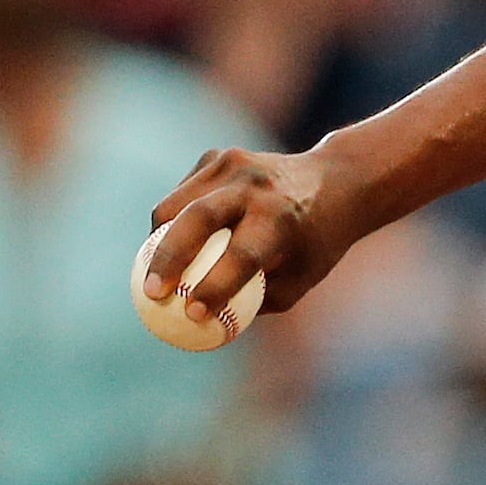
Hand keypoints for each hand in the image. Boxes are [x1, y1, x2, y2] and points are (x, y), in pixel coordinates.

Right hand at [144, 143, 366, 324]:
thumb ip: (254, 303)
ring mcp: (233, 164)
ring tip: (159, 273)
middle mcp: (256, 185)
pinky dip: (172, 221)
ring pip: (175, 205)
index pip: (242, 255)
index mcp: (282, 217)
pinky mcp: (216, 156)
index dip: (215, 286)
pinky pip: (180, 196)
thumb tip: (202, 327)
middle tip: (150, 294)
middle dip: (168, 258)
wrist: (335, 182)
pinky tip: (179, 241)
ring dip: (158, 241)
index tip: (192, 314)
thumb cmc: (314, 244)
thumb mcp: (300, 279)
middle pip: (197, 218)